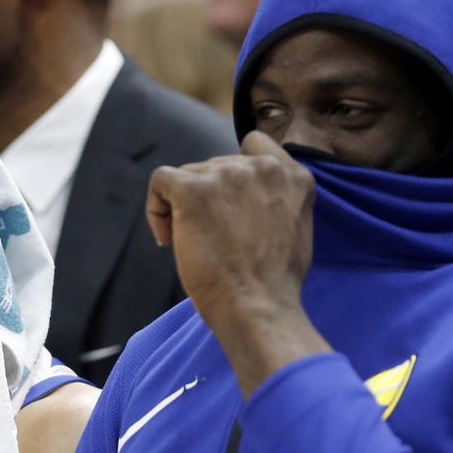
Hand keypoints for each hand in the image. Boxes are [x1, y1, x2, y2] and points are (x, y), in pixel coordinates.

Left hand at [146, 132, 329, 393]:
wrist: (258, 306)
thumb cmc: (274, 282)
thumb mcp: (296, 229)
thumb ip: (278, 200)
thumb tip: (253, 198)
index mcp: (292, 175)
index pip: (255, 146)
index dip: (234, 173)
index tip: (227, 203)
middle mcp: (261, 167)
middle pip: (216, 167)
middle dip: (209, 200)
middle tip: (213, 240)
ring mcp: (226, 175)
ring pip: (188, 176)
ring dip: (183, 209)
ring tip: (194, 246)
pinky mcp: (193, 189)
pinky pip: (161, 181)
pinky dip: (157, 208)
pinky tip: (168, 238)